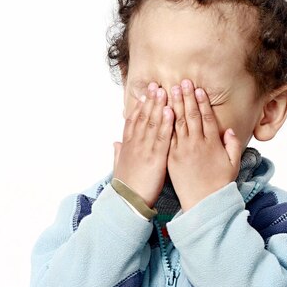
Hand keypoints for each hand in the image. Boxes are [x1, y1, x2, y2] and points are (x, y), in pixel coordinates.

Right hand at [113, 82, 174, 207]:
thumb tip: (115, 143)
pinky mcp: (156, 157)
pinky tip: (170, 110)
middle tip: (156, 85)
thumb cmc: (125, 185)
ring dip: (158, 106)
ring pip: (152, 122)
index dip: (139, 107)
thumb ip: (118, 153)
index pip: (133, 121)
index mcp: (127, 146)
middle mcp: (135, 143)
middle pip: (143, 117)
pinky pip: (162, 136)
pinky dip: (165, 122)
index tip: (144, 94)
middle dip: (150, 100)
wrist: (128, 200)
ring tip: (164, 91)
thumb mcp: (119, 166)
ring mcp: (145, 149)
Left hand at [167, 79, 242, 210]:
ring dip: (172, 105)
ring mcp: (181, 150)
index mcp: (212, 144)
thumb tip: (229, 130)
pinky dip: (162, 123)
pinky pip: (165, 136)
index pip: (206, 117)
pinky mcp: (171, 157)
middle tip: (181, 81)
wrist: (203, 203)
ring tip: (168, 90)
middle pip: (190, 116)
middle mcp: (196, 144)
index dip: (201, 102)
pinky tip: (158, 111)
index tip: (197, 88)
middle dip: (185, 97)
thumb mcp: (232, 164)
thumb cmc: (219, 184)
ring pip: (176, 123)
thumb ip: (232, 145)